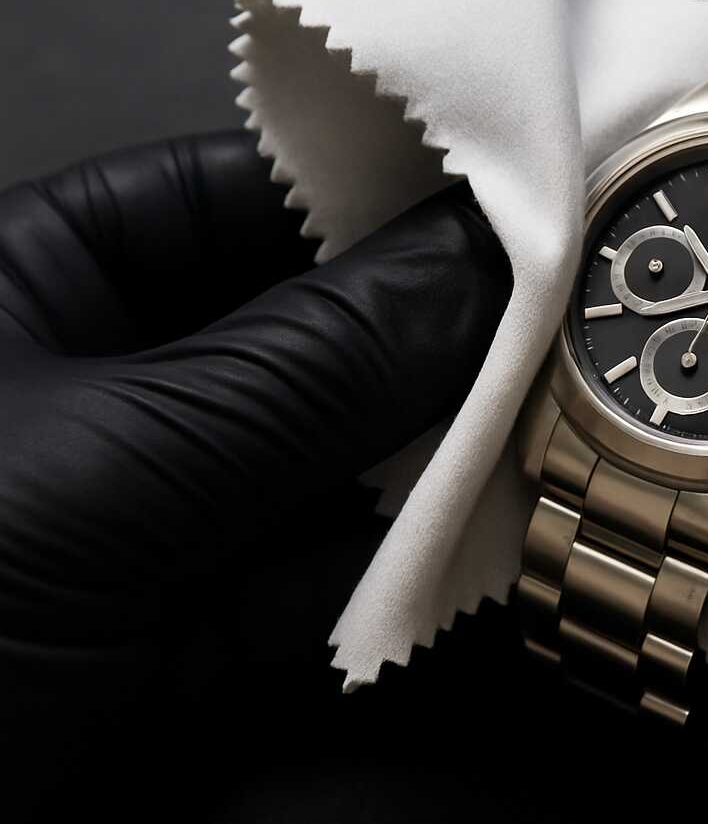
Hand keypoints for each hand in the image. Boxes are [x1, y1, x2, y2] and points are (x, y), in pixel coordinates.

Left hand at [0, 132, 510, 823]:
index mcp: (32, 284)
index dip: (380, 197)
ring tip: (514, 452)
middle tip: (541, 344)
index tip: (510, 212)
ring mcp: (140, 511)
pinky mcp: (171, 629)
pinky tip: (437, 565)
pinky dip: (375, 575)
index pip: (241, 193)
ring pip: (321, 459)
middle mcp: (96, 384)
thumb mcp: (115, 467)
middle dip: (415, 352)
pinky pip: (307, 574)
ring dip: (413, 469)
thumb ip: (312, 365)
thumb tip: (479, 269)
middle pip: (301, 332)